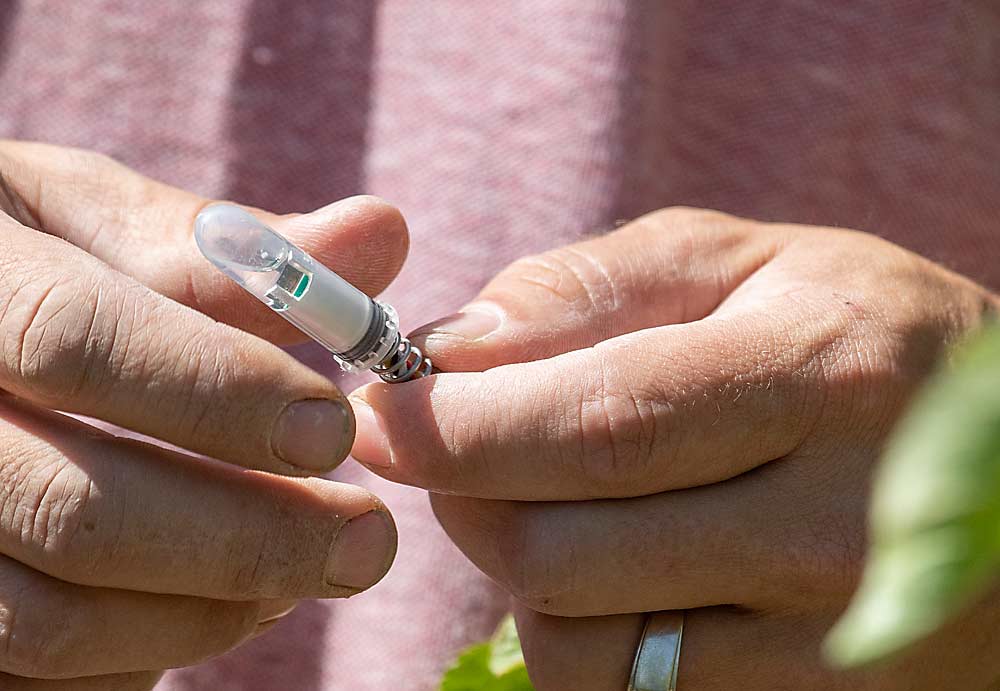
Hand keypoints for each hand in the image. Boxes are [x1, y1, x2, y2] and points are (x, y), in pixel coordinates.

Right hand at [0, 142, 405, 688]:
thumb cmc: (22, 269)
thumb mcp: (91, 223)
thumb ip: (229, 247)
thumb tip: (384, 232)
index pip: (72, 336)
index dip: (217, 390)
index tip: (336, 430)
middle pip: (74, 511)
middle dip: (246, 537)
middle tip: (367, 542)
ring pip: (51, 617)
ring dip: (209, 607)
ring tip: (303, 569)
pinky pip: (39, 670)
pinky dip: (151, 649)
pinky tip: (227, 602)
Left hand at [351, 208, 999, 689]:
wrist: (999, 456)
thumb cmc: (849, 335)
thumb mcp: (741, 264)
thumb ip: (593, 287)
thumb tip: (451, 350)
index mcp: (820, 372)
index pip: (602, 423)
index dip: (461, 429)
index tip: (378, 414)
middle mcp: (838, 521)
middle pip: (566, 550)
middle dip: (468, 496)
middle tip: (459, 445)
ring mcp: (833, 636)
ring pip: (582, 644)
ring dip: (523, 565)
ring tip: (564, 496)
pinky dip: (582, 630)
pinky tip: (618, 563)